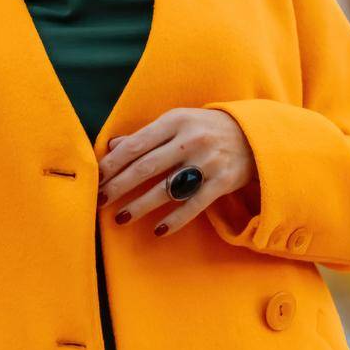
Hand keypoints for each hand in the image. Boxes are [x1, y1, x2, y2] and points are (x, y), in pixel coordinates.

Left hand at [96, 106, 258, 236]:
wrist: (253, 135)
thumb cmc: (205, 128)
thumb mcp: (177, 122)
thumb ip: (146, 135)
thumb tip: (112, 146)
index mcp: (175, 120)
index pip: (136, 144)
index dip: (113, 164)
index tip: (96, 178)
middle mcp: (190, 139)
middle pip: (146, 167)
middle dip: (119, 186)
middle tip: (99, 200)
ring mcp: (207, 162)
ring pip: (166, 189)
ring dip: (140, 206)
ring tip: (120, 217)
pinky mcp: (222, 182)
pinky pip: (193, 206)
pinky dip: (174, 220)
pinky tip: (158, 229)